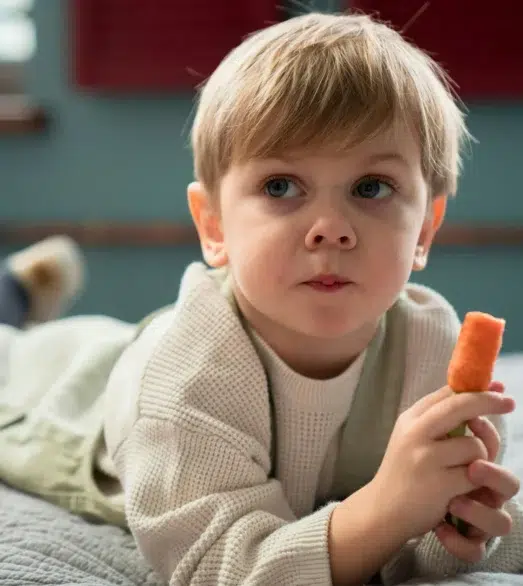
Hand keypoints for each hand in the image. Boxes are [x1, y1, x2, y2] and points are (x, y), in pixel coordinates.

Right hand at [368, 385, 514, 542]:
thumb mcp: (411, 437)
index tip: (497, 386)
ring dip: (479, 458)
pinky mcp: (438, 483)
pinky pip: (475, 474)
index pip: (446, 394)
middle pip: (460, 406)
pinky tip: (460, 488)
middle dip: (489, 401)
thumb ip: (436, 418)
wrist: (382, 510)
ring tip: (464, 471)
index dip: (475, 387)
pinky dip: (474, 482)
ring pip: (474, 445)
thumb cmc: (405, 472)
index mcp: (410, 418)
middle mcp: (415, 432)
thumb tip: (474, 392)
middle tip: (509, 403)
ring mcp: (425, 457)